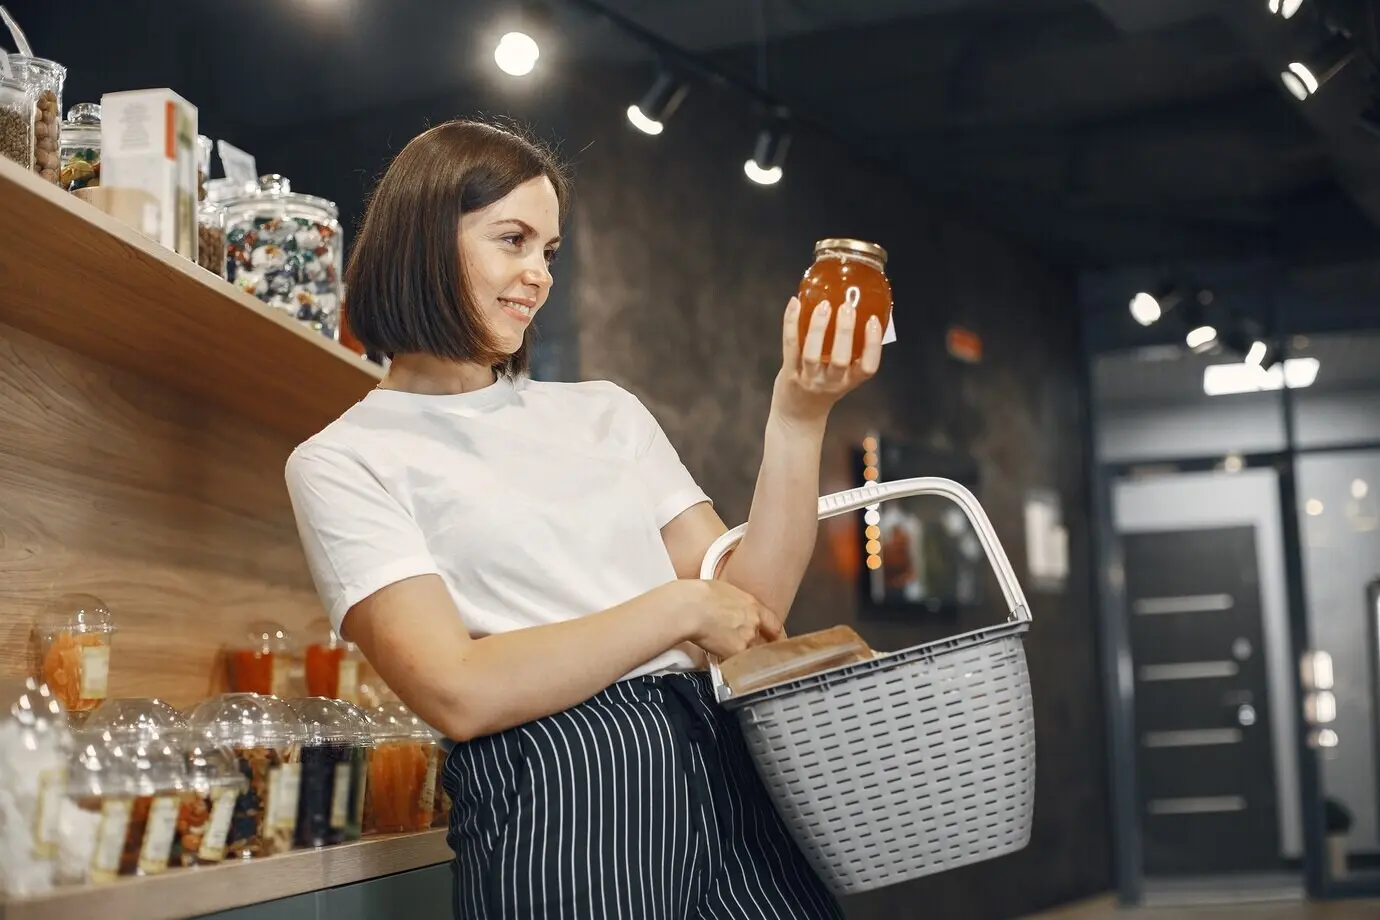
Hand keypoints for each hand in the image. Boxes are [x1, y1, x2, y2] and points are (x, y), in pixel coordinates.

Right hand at [676, 580, 783, 659]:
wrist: (689, 608)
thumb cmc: (699, 595)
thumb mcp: (725, 591)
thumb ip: (736, 604)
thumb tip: (733, 609)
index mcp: (753, 606)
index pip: (774, 624)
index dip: (775, 634)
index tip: (775, 639)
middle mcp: (754, 623)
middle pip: (766, 642)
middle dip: (759, 647)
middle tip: (750, 650)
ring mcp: (747, 638)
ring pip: (752, 653)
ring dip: (744, 656)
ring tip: (729, 655)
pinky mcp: (736, 652)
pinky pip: (738, 662)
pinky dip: (732, 664)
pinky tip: (723, 660)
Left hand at [774, 296, 882, 424]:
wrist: (797, 416)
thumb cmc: (823, 389)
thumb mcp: (843, 377)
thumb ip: (852, 352)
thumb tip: (857, 311)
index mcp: (849, 381)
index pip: (868, 367)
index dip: (873, 344)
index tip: (873, 321)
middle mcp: (830, 382)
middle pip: (840, 360)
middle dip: (845, 332)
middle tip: (847, 307)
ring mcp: (808, 378)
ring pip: (812, 354)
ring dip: (817, 328)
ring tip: (823, 306)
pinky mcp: (789, 373)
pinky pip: (790, 346)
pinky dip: (791, 323)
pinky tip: (795, 304)